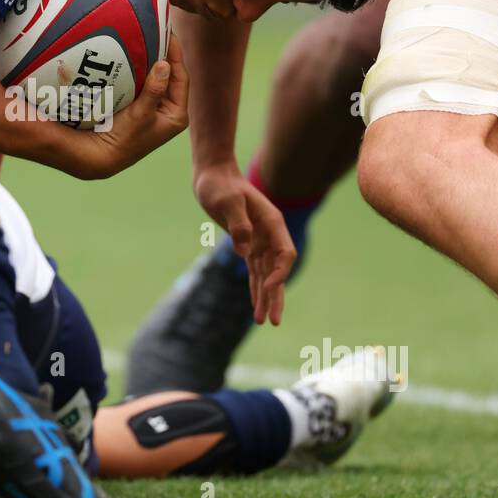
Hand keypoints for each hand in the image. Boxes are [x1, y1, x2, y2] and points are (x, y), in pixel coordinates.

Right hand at [77, 33, 189, 178]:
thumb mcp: (141, 113)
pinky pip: (147, 83)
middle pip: (172, 75)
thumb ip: (154, 89)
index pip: (182, 77)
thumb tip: (165, 64)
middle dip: (166, 55)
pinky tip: (137, 55)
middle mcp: (170, 110)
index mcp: (178, 114)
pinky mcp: (143, 107)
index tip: (169, 35)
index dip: (176, 54)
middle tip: (159, 32)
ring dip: (154, 60)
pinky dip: (144, 70)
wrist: (103, 155)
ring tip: (149, 39)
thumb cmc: (124, 138)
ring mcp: (157, 108)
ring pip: (160, 78)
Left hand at [193, 163, 296, 325]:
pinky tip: (255, 305)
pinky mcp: (247, 245)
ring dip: (264, 297)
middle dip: (276, 296)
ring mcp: (259, 241)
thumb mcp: (227, 201)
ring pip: (266, 275)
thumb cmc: (220, 185)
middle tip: (274, 321)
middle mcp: (270, 235)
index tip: (267, 287)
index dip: (279, 273)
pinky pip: (254, 271)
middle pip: (278, 271)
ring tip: (262, 321)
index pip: (284, 255)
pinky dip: (254, 288)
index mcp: (272, 223)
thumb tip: (244, 252)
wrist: (213, 176)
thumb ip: (238, 224)